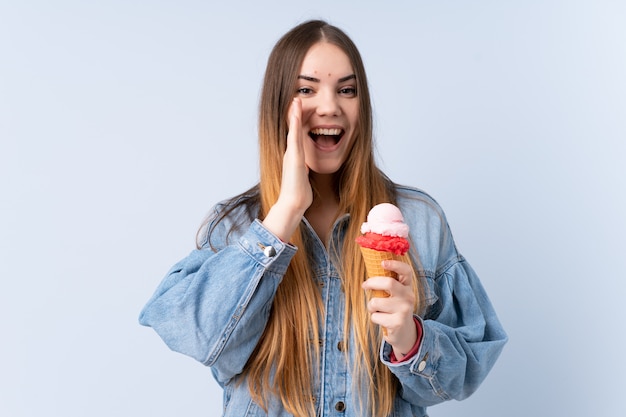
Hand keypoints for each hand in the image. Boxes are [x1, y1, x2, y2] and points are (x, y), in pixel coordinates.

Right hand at [262, 98, 312, 240]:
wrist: (293, 203)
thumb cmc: (299, 193)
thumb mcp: (303, 177)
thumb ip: (304, 171)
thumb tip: (306, 171)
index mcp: (294, 157)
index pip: (296, 135)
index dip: (297, 122)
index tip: (300, 109)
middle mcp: (290, 153)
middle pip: (292, 129)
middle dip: (294, 114)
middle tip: (296, 98)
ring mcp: (291, 154)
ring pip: (292, 129)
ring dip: (294, 114)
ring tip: (296, 99)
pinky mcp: (294, 156)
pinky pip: (295, 136)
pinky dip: (295, 123)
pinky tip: (296, 112)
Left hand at [362, 259, 416, 357]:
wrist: (405, 333)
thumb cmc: (394, 309)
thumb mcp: (396, 295)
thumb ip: (388, 284)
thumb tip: (371, 270)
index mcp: (407, 287)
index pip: (406, 271)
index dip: (395, 264)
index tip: (383, 263)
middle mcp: (408, 296)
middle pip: (389, 283)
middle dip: (372, 282)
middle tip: (364, 285)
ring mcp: (404, 310)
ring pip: (376, 302)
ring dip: (371, 306)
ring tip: (377, 310)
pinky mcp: (397, 322)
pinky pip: (375, 316)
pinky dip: (374, 318)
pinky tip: (382, 320)